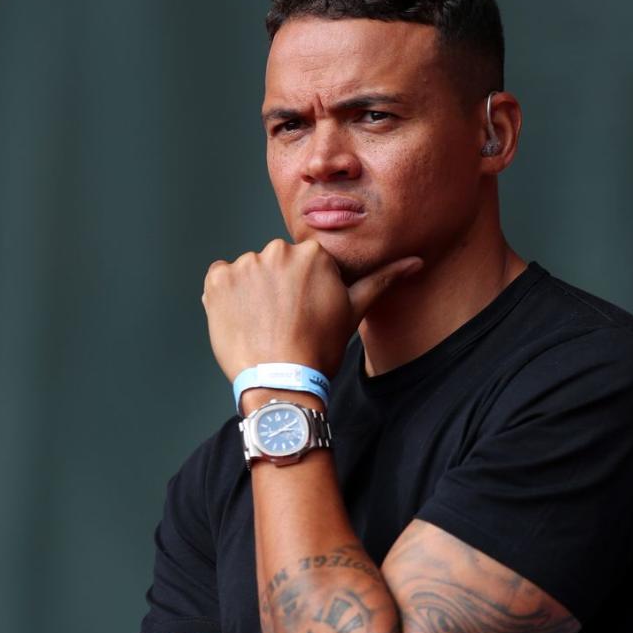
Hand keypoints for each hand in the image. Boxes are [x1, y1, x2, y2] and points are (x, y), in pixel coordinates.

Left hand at [202, 239, 421, 382]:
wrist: (281, 383)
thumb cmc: (320, 349)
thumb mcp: (353, 312)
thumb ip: (381, 280)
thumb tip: (415, 262)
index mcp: (312, 253)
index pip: (303, 263)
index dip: (302, 289)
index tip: (302, 313)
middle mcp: (277, 250)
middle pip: (275, 264)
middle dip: (277, 288)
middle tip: (283, 323)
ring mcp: (245, 264)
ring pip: (248, 273)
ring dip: (251, 294)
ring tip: (262, 326)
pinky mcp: (217, 280)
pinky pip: (219, 280)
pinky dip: (226, 298)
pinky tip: (241, 322)